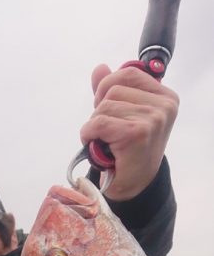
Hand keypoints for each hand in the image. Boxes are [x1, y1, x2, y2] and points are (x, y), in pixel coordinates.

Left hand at [80, 64, 178, 200]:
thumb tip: (100, 68)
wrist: (132, 187)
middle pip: (113, 88)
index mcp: (165, 97)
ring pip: (104, 106)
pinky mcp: (136, 133)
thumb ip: (112, 90)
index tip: (109, 110)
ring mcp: (152, 118)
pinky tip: (97, 147)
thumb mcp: (124, 116)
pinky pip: (99, 123)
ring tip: (107, 142)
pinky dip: (89, 134)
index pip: (128, 74)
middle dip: (100, 109)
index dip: (108, 89)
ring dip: (95, 125)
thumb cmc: (129, 153)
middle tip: (107, 132)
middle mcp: (163, 106)